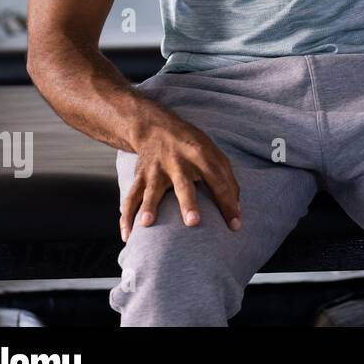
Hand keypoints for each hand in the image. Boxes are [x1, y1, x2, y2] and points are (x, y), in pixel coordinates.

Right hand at [120, 106, 241, 241]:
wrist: (156, 128)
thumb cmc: (193, 147)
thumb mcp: (214, 154)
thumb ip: (227, 181)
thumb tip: (236, 211)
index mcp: (202, 156)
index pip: (218, 181)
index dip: (228, 204)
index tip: (235, 226)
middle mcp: (178, 163)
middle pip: (184, 184)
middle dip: (188, 203)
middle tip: (193, 222)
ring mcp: (156, 170)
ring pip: (151, 190)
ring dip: (149, 207)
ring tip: (146, 224)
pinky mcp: (139, 176)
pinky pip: (131, 197)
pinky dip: (127, 216)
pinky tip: (128, 236)